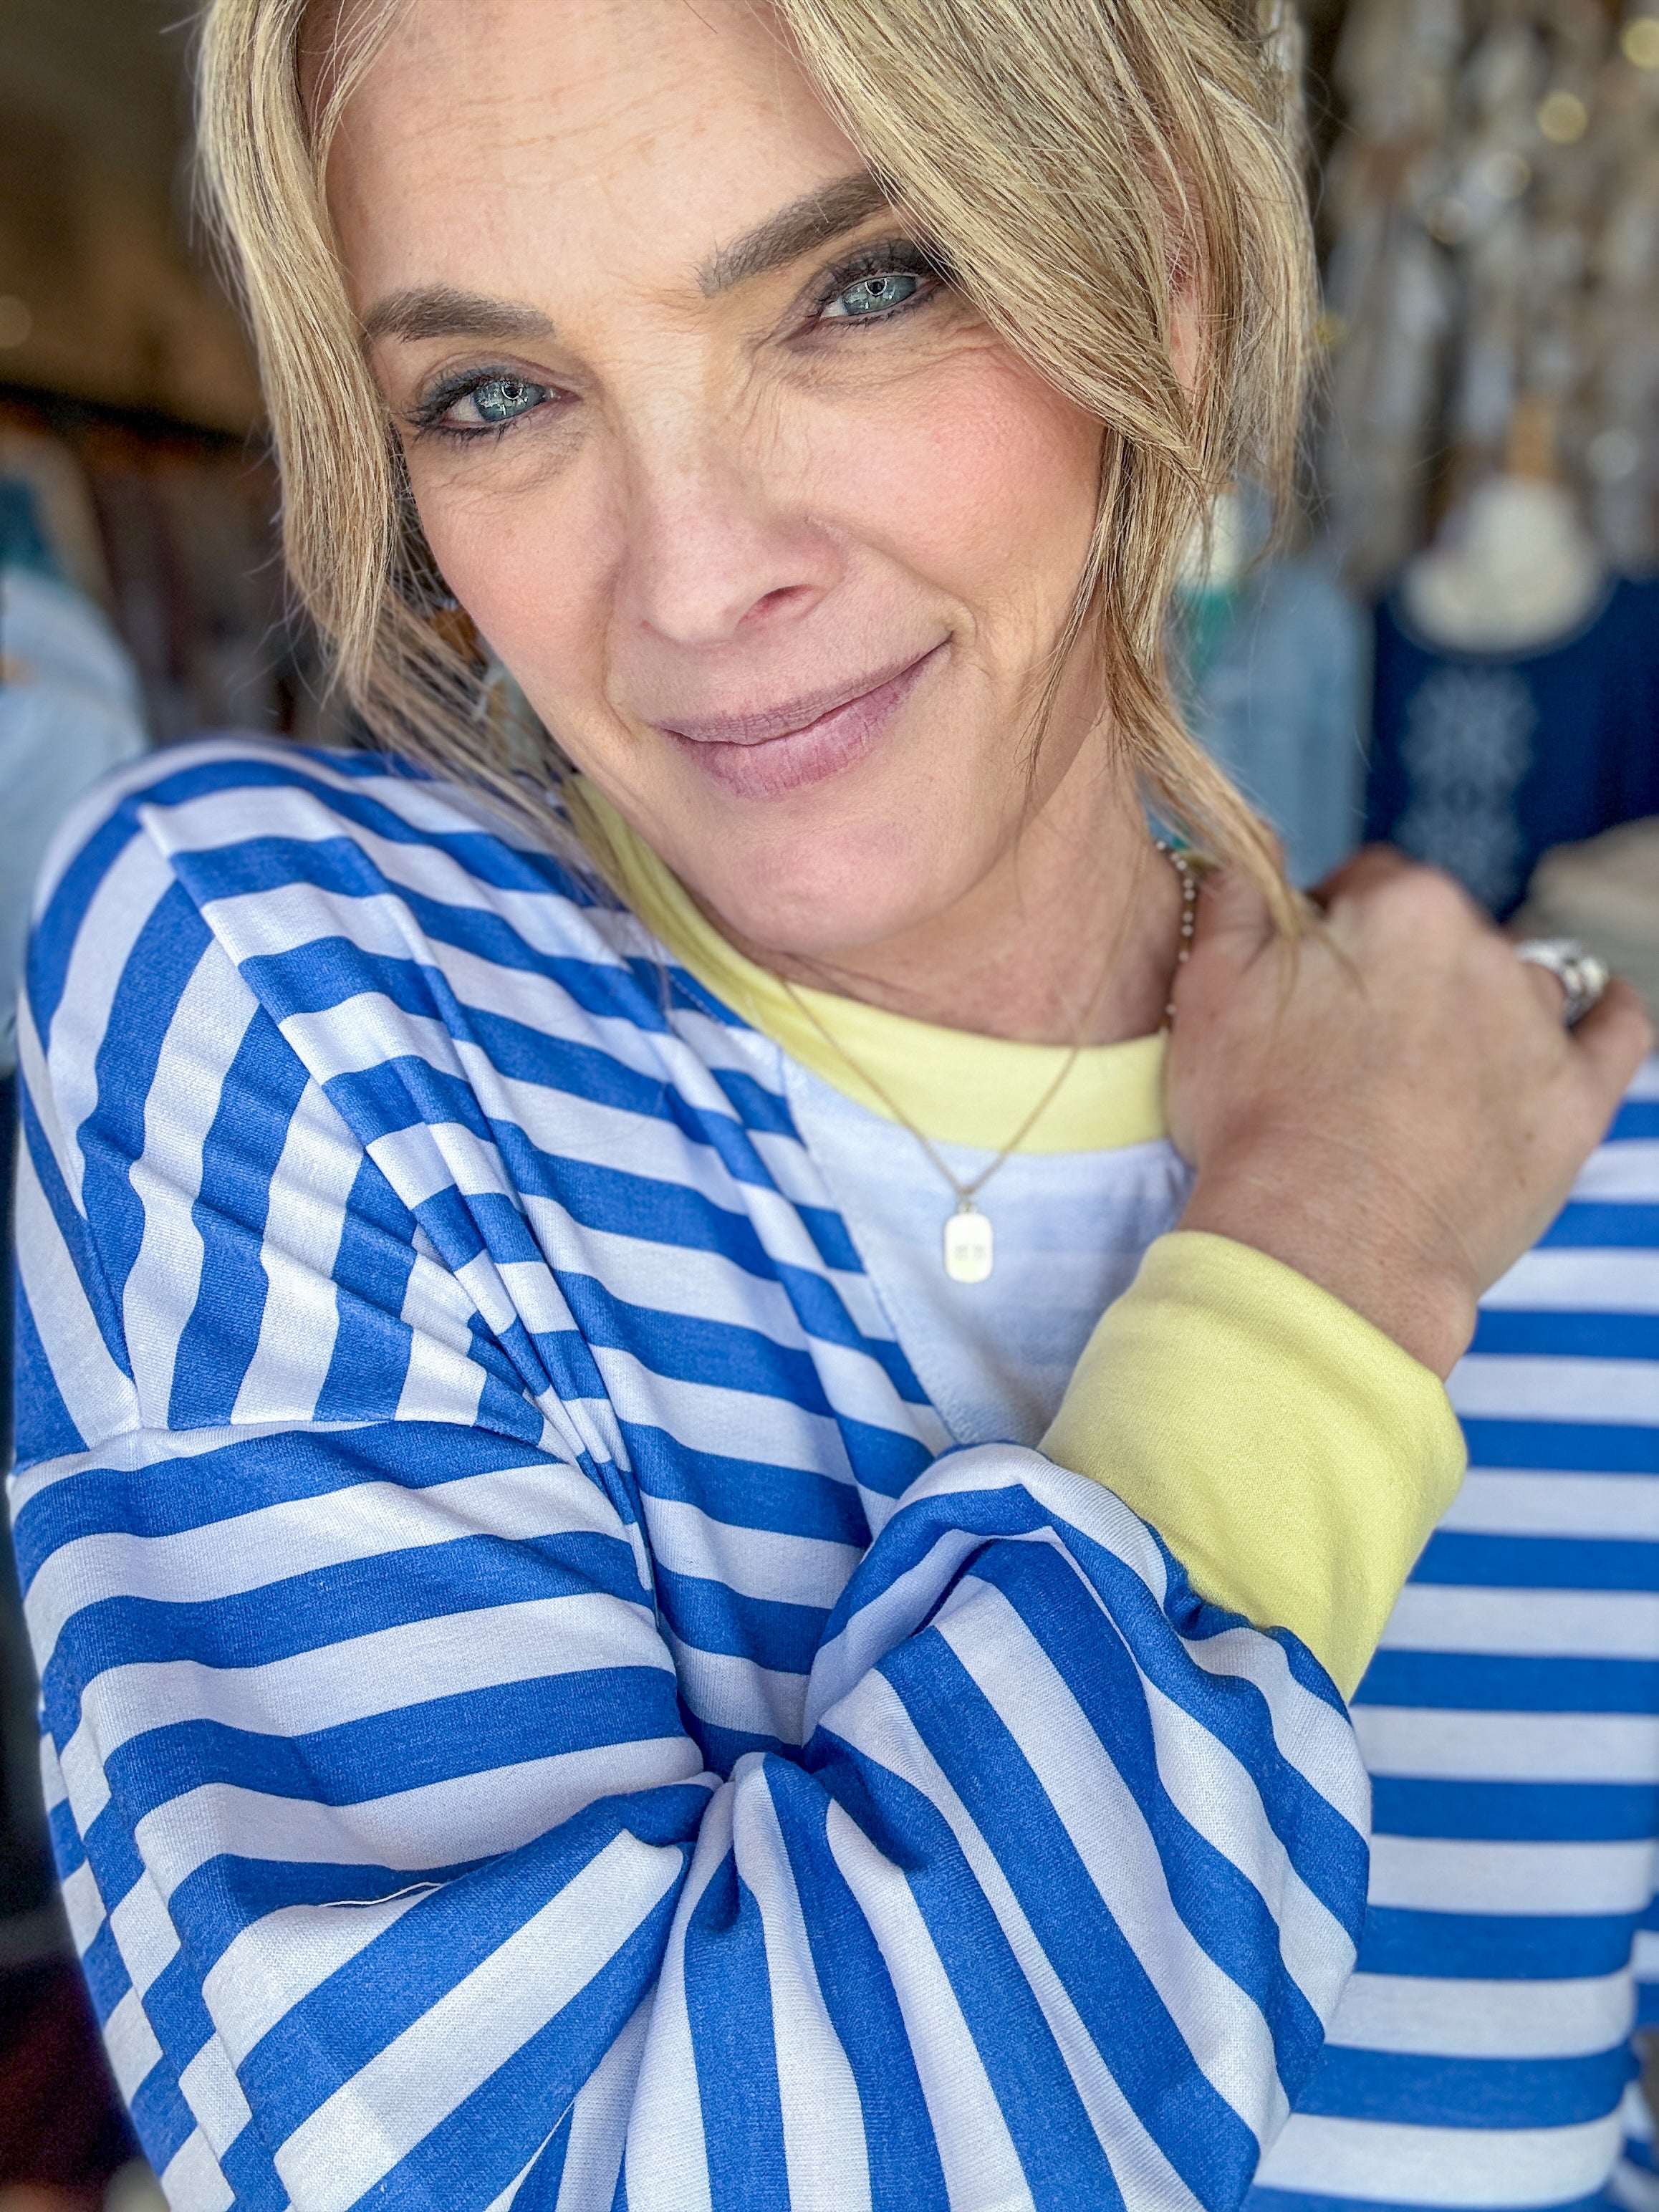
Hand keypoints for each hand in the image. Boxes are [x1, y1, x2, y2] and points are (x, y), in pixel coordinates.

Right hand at [1167, 848, 1653, 1376]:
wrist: (1323, 1249)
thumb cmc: (1256, 1123)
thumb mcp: (1205, 988)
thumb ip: (1234, 897)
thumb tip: (1246, 858)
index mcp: (1401, 905)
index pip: (1365, 882)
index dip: (1327, 932)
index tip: (1302, 990)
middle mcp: (1484, 947)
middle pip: (1439, 932)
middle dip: (1397, 972)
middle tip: (1344, 1048)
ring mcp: (1538, 1026)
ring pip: (1514, 980)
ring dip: (1477, 1006)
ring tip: (1425, 1071)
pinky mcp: (1575, 1102)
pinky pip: (1616, 1029)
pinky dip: (1602, 1016)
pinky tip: (1584, 1023)